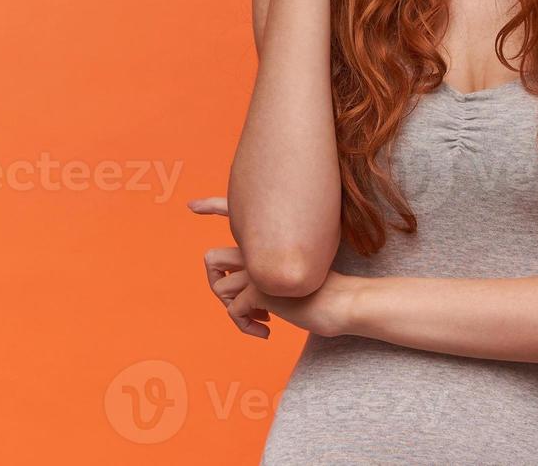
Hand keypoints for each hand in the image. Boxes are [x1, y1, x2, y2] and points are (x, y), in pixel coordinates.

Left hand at [189, 195, 359, 339]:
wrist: (343, 301)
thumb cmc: (325, 291)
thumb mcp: (293, 275)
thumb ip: (273, 270)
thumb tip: (257, 287)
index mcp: (267, 242)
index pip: (231, 211)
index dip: (211, 205)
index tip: (193, 205)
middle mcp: (259, 252)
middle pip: (211, 258)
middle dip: (215, 283)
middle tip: (238, 303)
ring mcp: (259, 271)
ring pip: (218, 289)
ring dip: (233, 311)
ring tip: (257, 320)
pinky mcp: (261, 292)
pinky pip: (234, 312)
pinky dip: (245, 326)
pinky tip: (266, 331)